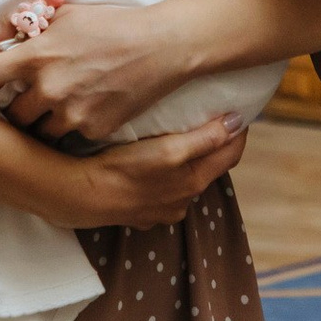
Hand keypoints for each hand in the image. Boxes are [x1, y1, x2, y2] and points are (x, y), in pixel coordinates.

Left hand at [0, 2, 198, 139]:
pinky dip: (74, 128)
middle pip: (11, 115)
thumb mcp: (65, 14)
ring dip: (45, 122)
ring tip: (64, 104)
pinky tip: (89, 108)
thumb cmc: (112, 24)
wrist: (162, 46)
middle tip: (37, 96)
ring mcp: (71, 113)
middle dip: (20, 107)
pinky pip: (69, 138)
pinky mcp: (93, 130)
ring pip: (38, 133)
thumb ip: (18, 25)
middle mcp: (49, 88)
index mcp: (36, 56)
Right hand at [43, 113, 248, 229]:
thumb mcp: (170, 150)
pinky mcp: (140, 211)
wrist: (82, 195)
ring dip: (189, 159)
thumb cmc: (125, 169)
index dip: (238, 131)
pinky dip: (166, 172)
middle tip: (212, 115)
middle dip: (215, 143)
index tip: (238, 109)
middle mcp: (182, 200)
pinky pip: (162, 188)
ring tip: (180, 134)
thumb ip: (206, 139)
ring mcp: (161, 209)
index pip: (231, 155)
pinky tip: (152, 160)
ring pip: (185, 177)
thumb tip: (238, 123)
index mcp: (194, 182)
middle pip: (209, 166)